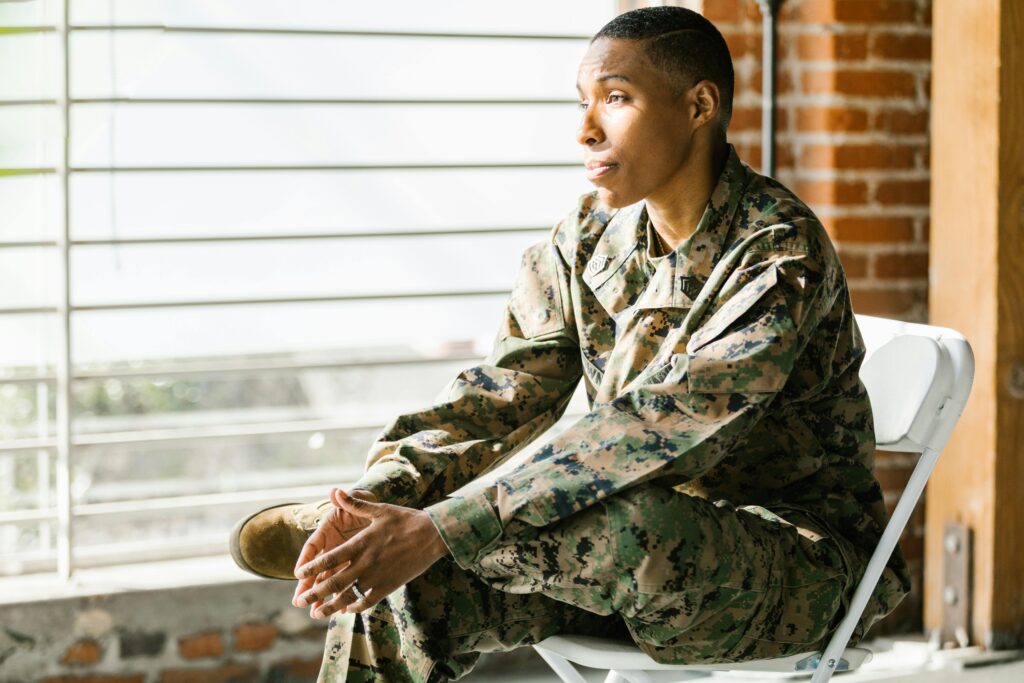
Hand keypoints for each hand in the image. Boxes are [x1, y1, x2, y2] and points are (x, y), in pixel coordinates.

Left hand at [292, 488, 448, 618]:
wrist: (433, 535)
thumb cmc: (406, 520)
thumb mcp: (379, 509)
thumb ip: (354, 504)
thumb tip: (335, 491)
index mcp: (360, 543)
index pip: (329, 558)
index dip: (312, 568)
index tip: (298, 574)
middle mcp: (365, 562)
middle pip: (334, 581)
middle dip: (314, 593)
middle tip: (299, 601)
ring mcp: (377, 576)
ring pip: (348, 596)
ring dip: (330, 606)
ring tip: (317, 613)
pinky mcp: (388, 586)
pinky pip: (367, 601)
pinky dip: (355, 607)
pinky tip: (347, 609)